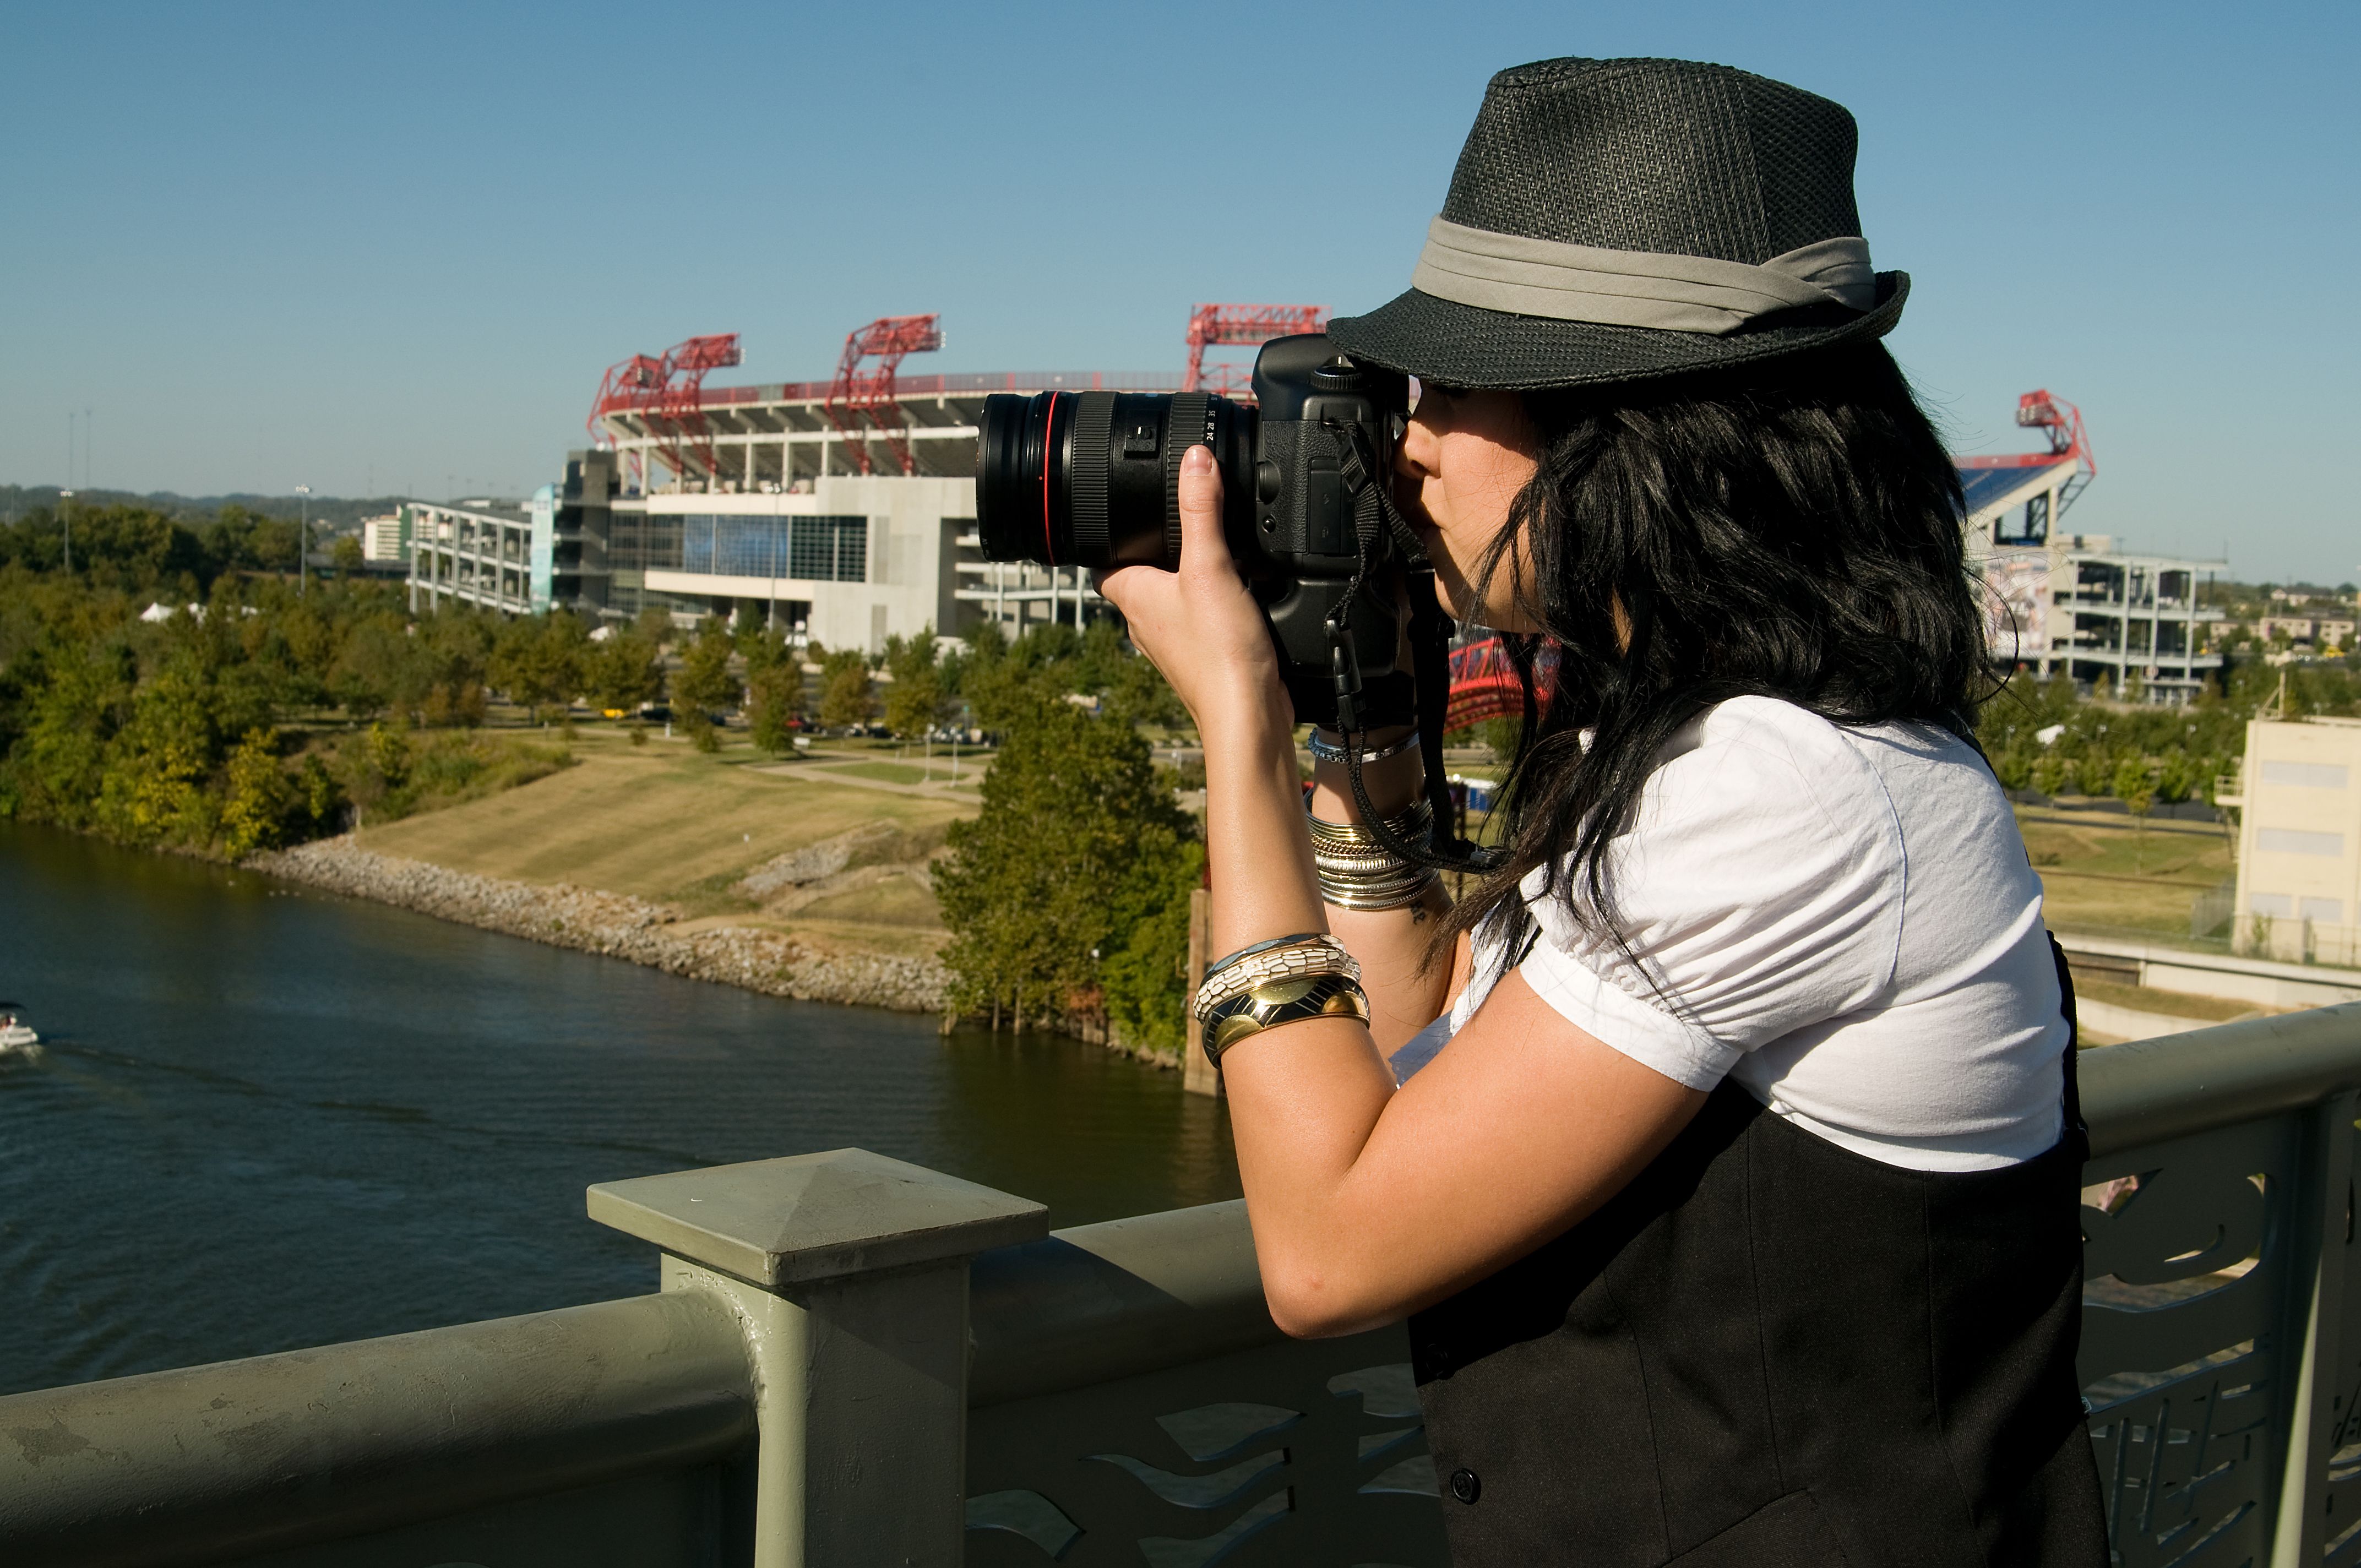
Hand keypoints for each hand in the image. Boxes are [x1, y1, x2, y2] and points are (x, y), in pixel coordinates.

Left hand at [1094, 445, 1291, 736]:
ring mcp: (1173, 641)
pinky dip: (1216, 602)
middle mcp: (1145, 621)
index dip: (1108, 535)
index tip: (1124, 512)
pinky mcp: (1203, 655)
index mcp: (1131, 595)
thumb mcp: (1209, 566)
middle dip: (1158, 551)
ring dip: (1189, 578)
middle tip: (1181, 522)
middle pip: (1139, 576)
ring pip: (1171, 598)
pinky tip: (1241, 594)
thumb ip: (1201, 510)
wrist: (1248, 713)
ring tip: (1215, 553)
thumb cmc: (1218, 652)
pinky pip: (1201, 618)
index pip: (1101, 560)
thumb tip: (1194, 459)